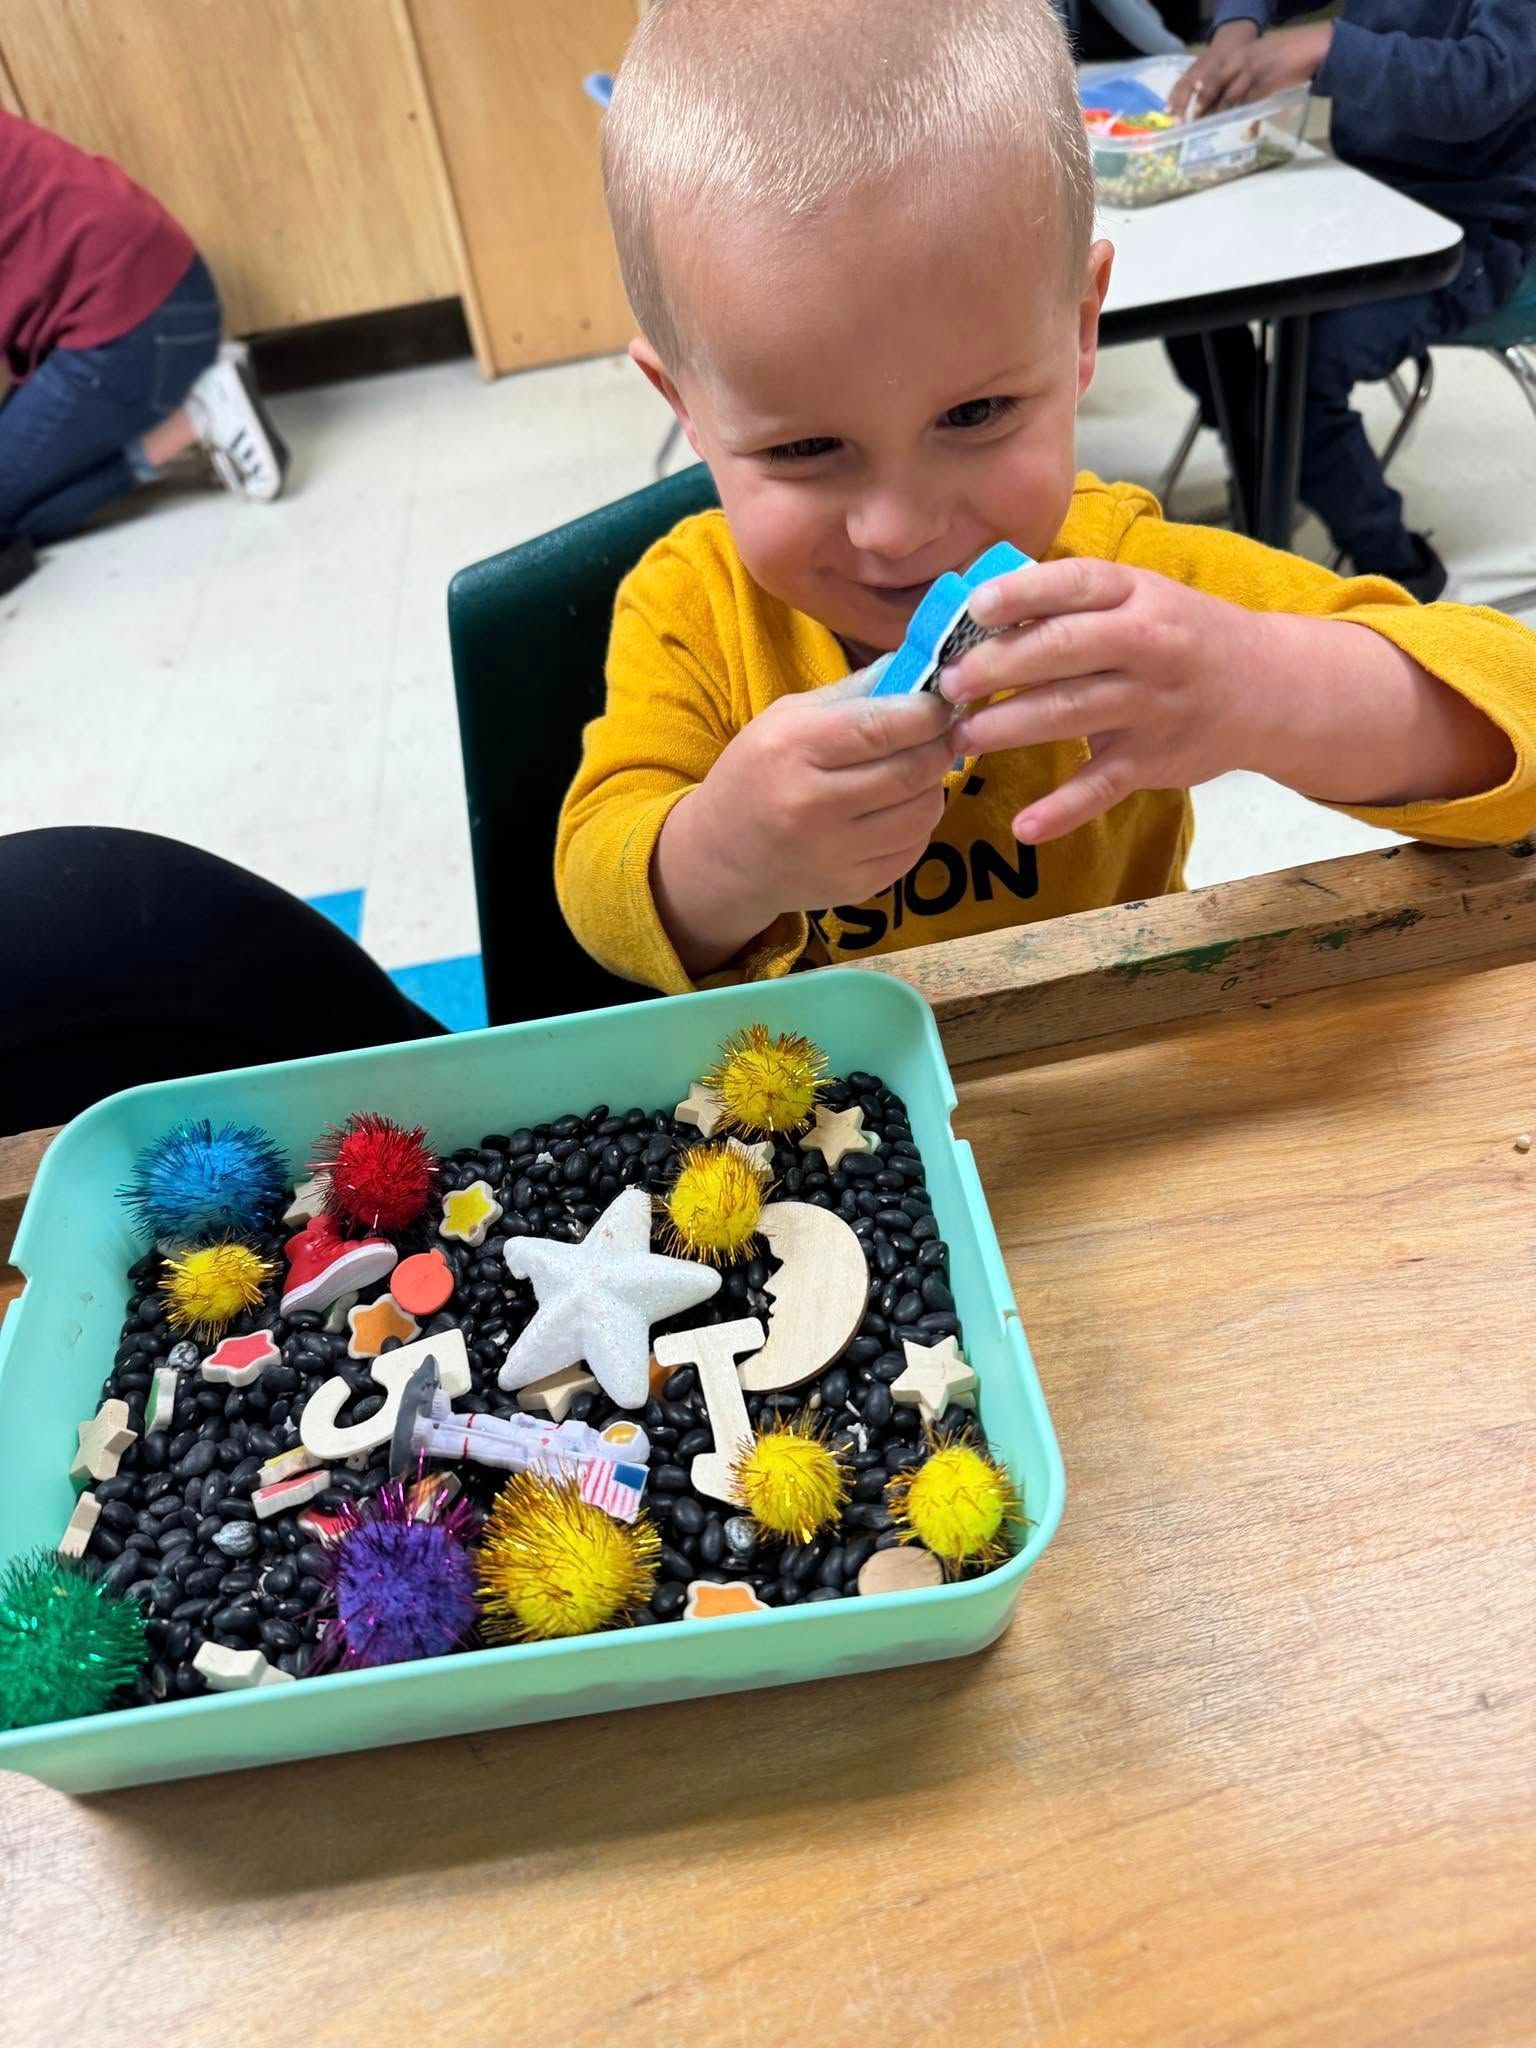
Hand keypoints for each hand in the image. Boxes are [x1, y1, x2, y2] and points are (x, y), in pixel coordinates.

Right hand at [655, 686, 954, 971]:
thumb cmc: (758, 773)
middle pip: (912, 770)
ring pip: (924, 812)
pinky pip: (914, 847)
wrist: (722, 856)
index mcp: (794, 747)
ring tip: (915, 773)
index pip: (882, 726)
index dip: (927, 713)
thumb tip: (918, 669)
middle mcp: (813, 803)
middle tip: (939, 736)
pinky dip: (918, 823)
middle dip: (939, 746)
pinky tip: (897, 810)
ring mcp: (835, 852)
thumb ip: (853, 692)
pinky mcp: (855, 886)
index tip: (939, 705)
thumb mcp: (787, 718)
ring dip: (932, 786)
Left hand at [938, 558, 1260, 842]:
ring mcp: (1150, 706)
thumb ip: (1072, 602)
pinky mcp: (1152, 761)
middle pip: (1062, 651)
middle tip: (948, 684)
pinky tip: (1025, 827)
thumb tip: (979, 608)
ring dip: (1009, 727)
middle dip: (997, 667)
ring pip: (1070, 713)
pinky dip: (1063, 811)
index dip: (1022, 595)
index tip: (975, 608)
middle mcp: (1146, 646)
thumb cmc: (1181, 634)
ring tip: (962, 737)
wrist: (1267, 687)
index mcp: (1136, 595)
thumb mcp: (1140, 597)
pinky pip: (1101, 787)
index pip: (1074, 585)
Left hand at [1168, 20, 1329, 119]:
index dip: (1188, 92)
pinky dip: (1245, 119)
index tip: (1174, 110)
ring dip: (1216, 115)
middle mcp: (1238, 61)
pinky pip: (1250, 104)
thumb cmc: (1282, 58)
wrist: (1310, 47)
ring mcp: (1251, 72)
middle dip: (1197, 106)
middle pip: (1210, 85)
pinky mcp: (1266, 83)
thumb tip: (1223, 109)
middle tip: (1185, 125)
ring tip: (1204, 131)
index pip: (1204, 74)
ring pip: (1228, 96)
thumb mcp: (1255, 65)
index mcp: (1234, 56)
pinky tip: (1242, 131)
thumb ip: (1238, 85)